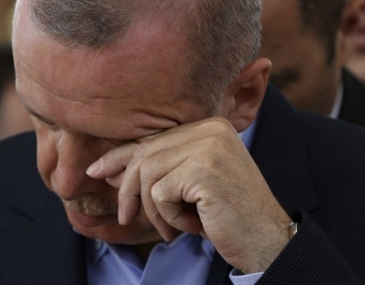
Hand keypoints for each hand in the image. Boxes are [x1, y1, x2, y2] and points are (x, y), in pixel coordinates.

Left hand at [86, 117, 292, 273]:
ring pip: (148, 175)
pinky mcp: (204, 170)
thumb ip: (160, 168)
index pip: (153, 137)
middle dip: (127, 188)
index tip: (98, 172)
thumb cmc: (227, 214)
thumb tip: (106, 168)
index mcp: (210, 125)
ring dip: (153, 210)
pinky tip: (192, 226)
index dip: (120, 156)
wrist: (266, 238)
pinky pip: (160, 193)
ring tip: (172, 227)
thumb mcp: (192, 183)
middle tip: (126, 216)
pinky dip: (169, 217)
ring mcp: (209, 146)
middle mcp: (211, 129)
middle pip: (145, 153)